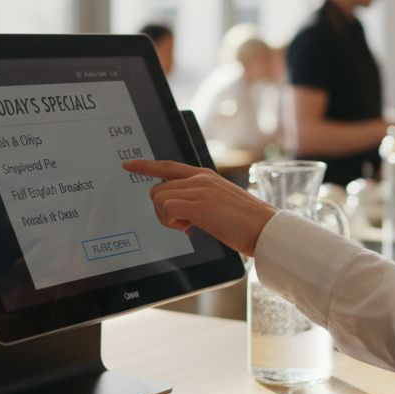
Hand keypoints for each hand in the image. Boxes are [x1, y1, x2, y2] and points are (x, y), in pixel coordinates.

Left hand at [123, 159, 277, 255]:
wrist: (265, 228)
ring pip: (159, 199)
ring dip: (167, 219)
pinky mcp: (197, 204)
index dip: (146, 166)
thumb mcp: (221, 202)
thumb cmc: (247, 222)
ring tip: (190, 226)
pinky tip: (189, 228)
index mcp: (205, 175)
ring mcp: (199, 189)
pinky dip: (171, 222)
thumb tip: (183, 213)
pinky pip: (166, 209)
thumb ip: (201, 200)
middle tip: (182, 224)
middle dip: (161, 210)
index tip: (129, 164)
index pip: (169, 166)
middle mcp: (200, 178)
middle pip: (158, 189)